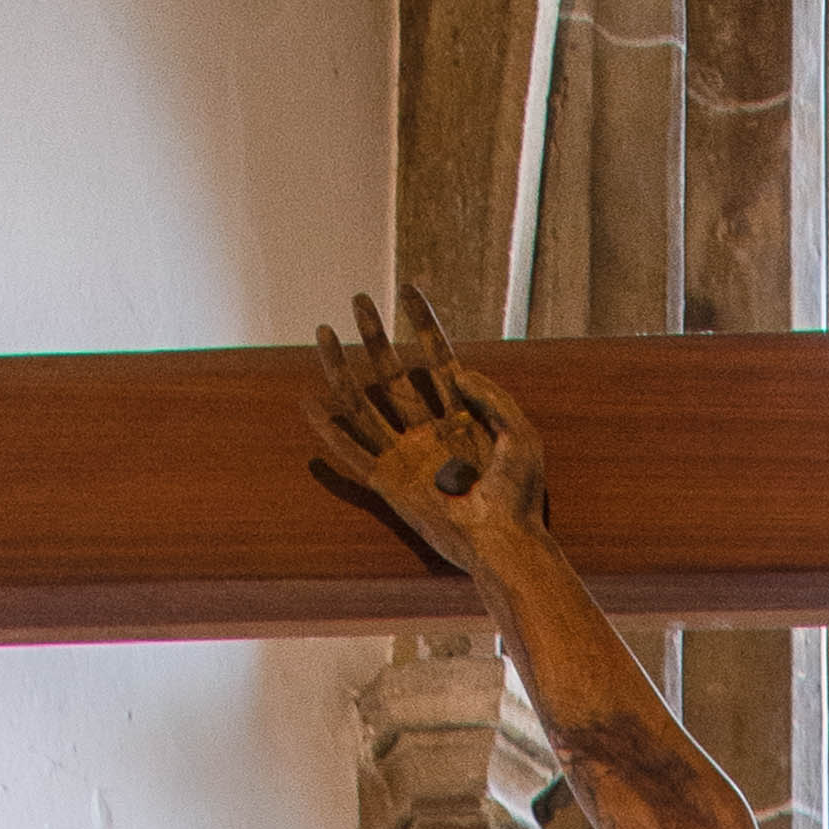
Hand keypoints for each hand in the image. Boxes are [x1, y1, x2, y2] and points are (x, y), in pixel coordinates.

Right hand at [307, 286, 549, 574]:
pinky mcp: (390, 482)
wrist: (504, 540)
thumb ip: (490, 394)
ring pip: (365, 403)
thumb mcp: (519, 433)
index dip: (423, 323)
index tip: (410, 288)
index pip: (437, 358)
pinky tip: (309, 405)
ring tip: (325, 331)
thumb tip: (456, 369)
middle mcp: (429, 431)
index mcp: (462, 416)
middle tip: (359, 299)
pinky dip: (330, 432)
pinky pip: (353, 453)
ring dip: (343, 368)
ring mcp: (407, 455)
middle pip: (393, 373)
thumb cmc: (518, 494)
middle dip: (376, 335)